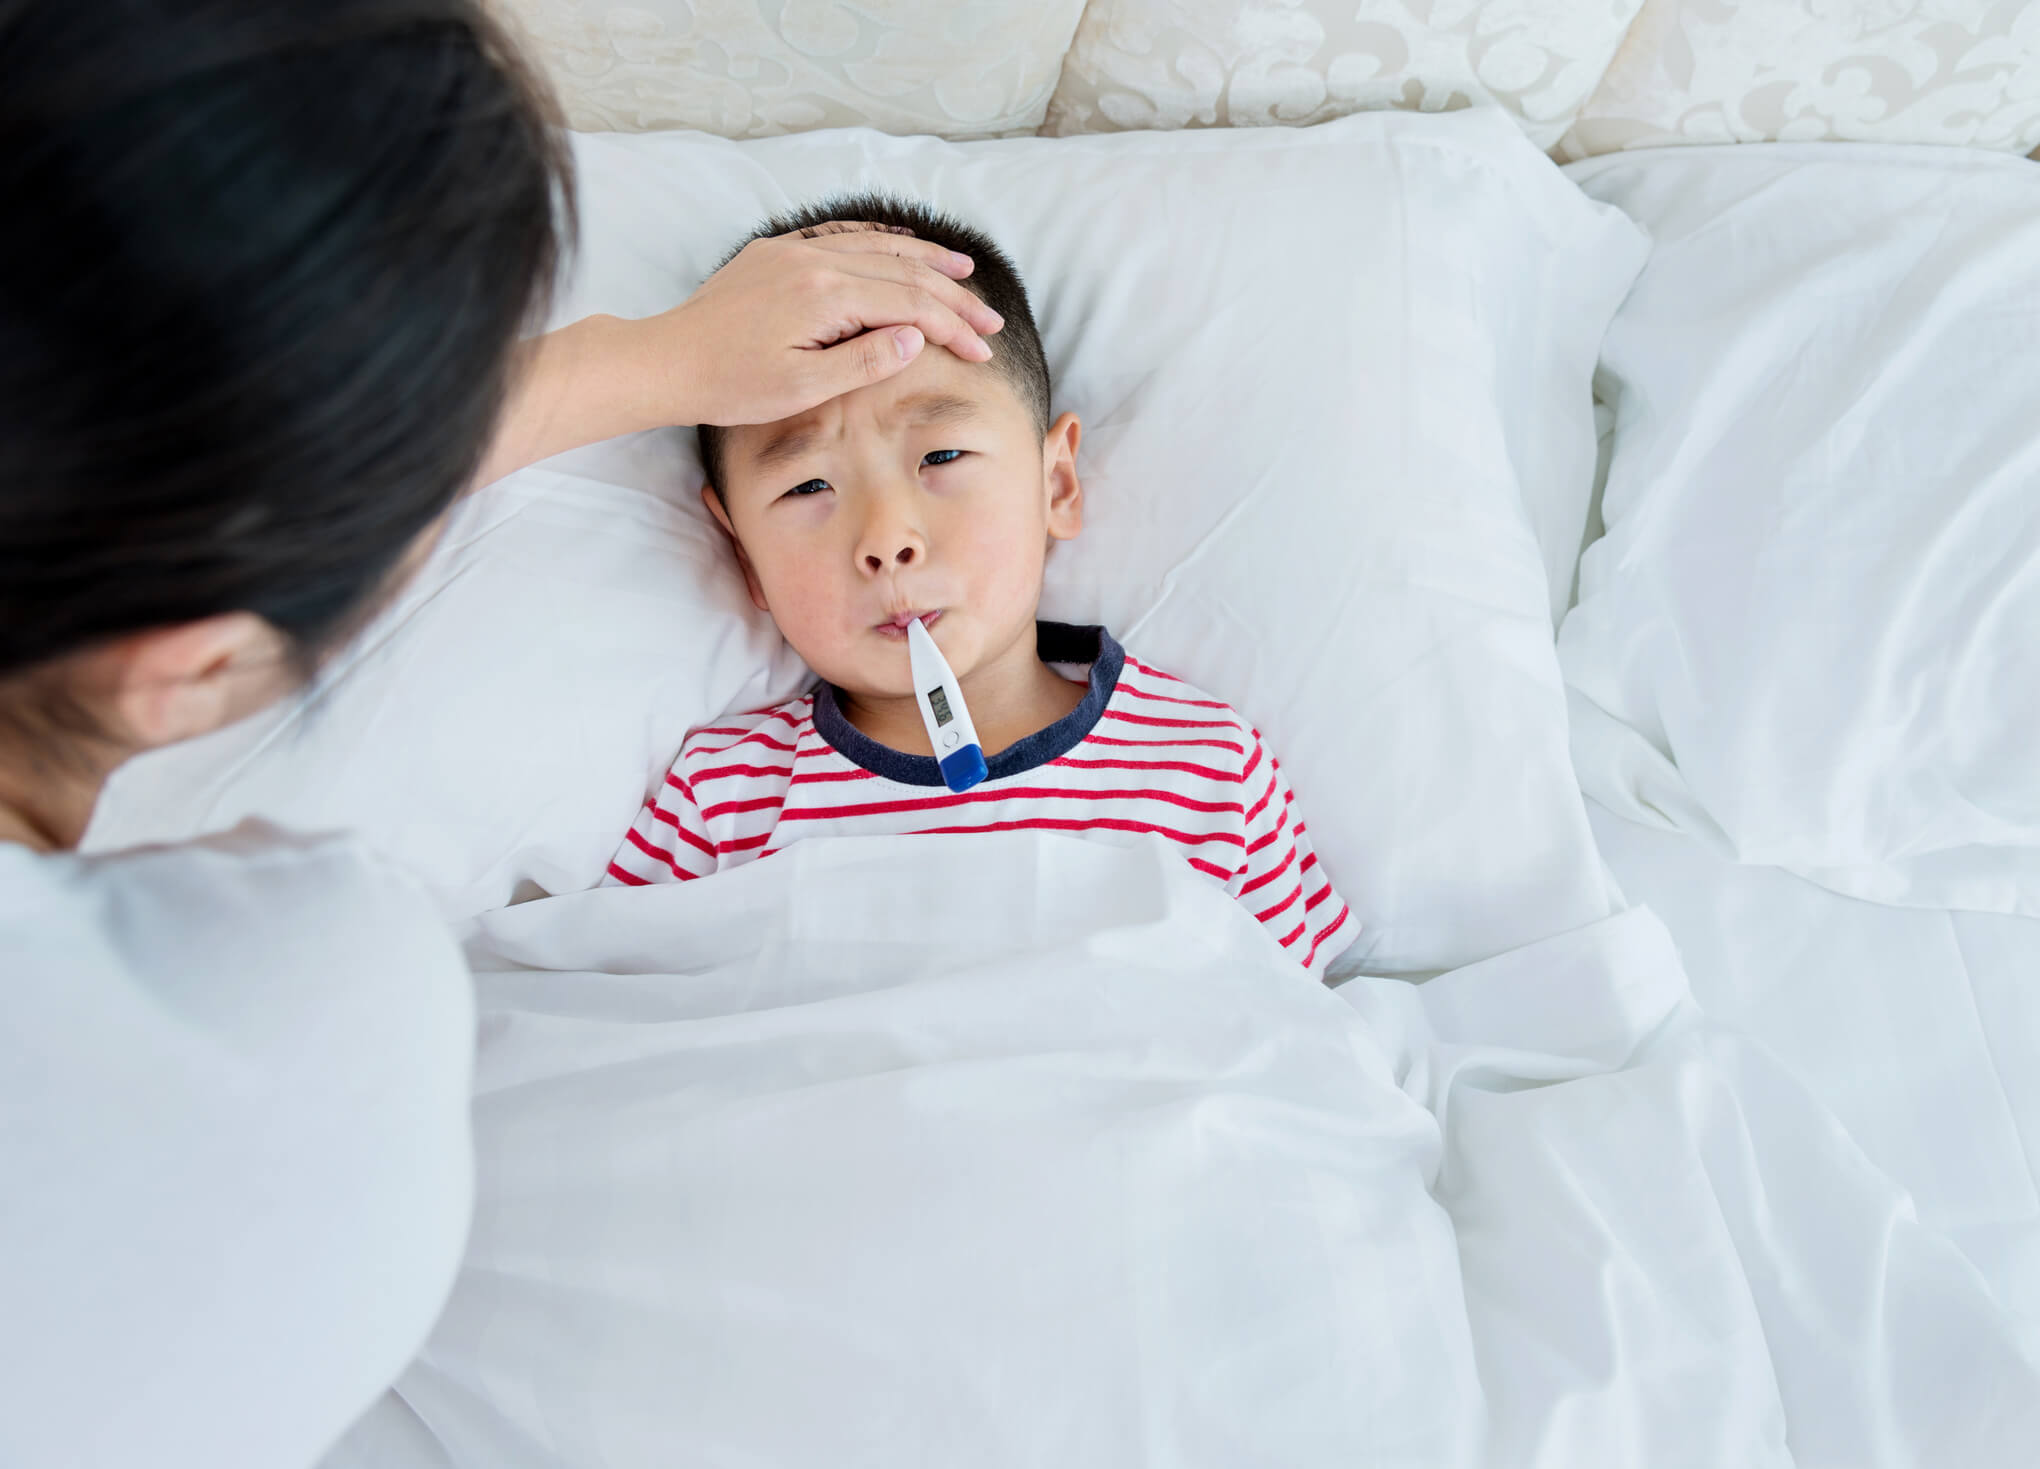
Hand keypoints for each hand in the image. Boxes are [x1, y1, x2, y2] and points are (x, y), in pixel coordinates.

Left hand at [654, 221, 1005, 427]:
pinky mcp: (776, 254)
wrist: (668, 360)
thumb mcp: (803, 388)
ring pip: (876, 247)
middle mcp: (814, 261)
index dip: (953, 327)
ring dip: (924, 261)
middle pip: (902, 271)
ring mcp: (793, 251)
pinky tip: (900, 248)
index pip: (910, 305)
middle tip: (991, 320)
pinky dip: (880, 244)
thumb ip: (865, 360)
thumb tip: (916, 337)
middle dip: (952, 296)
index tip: (983, 350)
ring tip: (962, 271)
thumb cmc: (732, 385)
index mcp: (826, 295)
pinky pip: (842, 239)